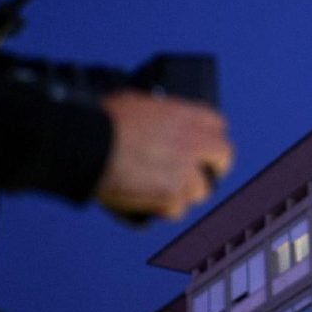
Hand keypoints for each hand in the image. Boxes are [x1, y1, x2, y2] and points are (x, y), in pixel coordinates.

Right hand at [95, 90, 233, 219]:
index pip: (217, 125)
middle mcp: (191, 141)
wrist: (88, 143)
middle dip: (214, 167)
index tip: (204, 147)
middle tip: (201, 175)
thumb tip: (156, 121)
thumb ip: (159, 115)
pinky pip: (177, 209)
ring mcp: (184, 169)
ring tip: (164, 191)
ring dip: (185, 192)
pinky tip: (150, 202)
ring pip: (202, 189)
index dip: (210, 137)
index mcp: (184, 114)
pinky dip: (164, 209)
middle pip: (224, 156)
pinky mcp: (170, 194)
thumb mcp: (137, 102)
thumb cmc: (102, 120)